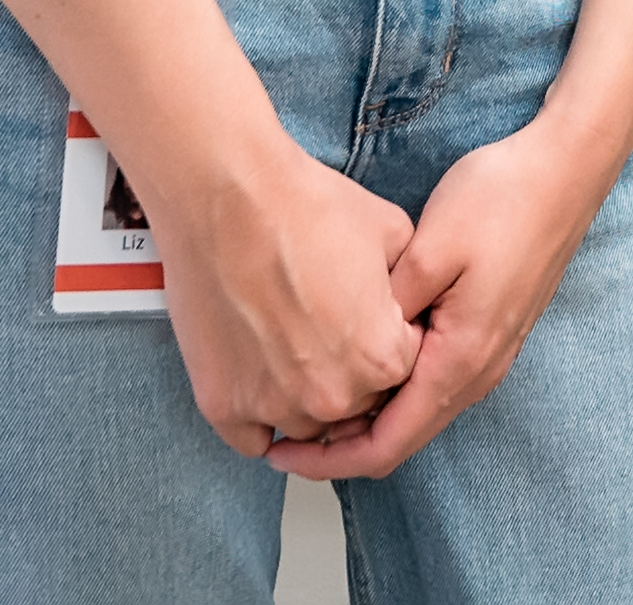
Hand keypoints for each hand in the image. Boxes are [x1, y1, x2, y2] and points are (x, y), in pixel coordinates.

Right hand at [151, 144, 425, 457]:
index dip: (386, 342)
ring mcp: (272, 407)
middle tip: (325, 326)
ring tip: (290, 341)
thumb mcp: (394, 235)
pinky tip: (259, 373)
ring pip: (304, 423)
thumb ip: (411, 290)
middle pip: (355, 405)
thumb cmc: (309, 208)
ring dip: (304, 396)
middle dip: (349, 373)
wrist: (229, 197)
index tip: (366, 318)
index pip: (400, 374)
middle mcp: (330, 397)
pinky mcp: (221, 405)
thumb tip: (409, 310)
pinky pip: (250, 436)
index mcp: (381, 360)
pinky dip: (257, 414)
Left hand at [265, 123, 622, 481]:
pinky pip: (434, 381)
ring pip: (418, 410)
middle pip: (401, 436)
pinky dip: (392, 389)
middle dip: (339, 445)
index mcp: (460, 360)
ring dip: (366, 415)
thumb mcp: (429, 250)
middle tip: (282, 430)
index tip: (279, 450)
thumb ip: (388, 312)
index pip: (387, 445)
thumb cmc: (503, 199)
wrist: (567, 168)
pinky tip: (362, 358)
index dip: (328, 460)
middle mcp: (479, 370)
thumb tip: (351, 355)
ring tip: (313, 392)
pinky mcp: (491, 329)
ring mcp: (490, 352)